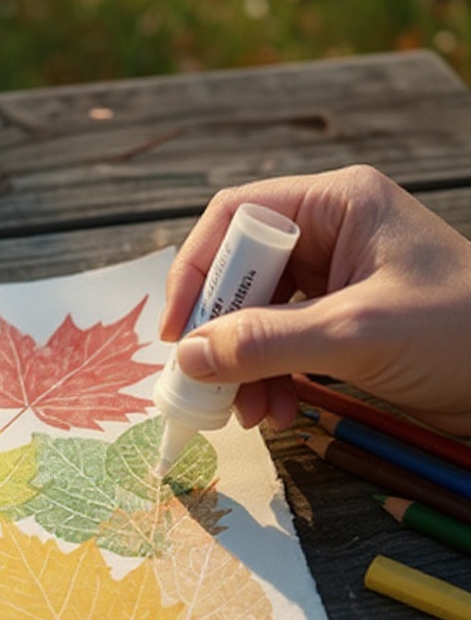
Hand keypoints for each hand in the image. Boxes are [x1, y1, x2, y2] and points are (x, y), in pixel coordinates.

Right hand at [159, 164, 470, 434]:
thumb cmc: (461, 333)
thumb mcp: (356, 334)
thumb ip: (267, 342)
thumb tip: (187, 355)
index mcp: (336, 204)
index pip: (235, 219)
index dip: (196, 270)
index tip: (178, 331)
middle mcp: (329, 236)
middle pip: (239, 275)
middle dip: (221, 335)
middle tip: (206, 384)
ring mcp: (333, 283)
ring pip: (254, 319)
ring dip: (243, 369)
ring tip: (252, 414)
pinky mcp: (339, 326)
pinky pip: (280, 348)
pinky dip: (269, 382)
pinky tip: (279, 414)